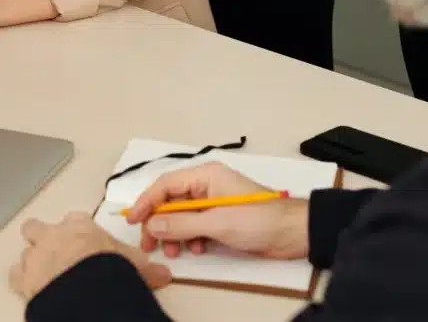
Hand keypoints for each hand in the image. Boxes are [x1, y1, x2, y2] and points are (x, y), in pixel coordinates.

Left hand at [9, 212, 171, 301]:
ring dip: (33, 261)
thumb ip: (145, 266)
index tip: (85, 240)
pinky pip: (16, 275)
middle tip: (55, 251)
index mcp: (79, 226)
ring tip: (45, 274)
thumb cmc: (110, 267)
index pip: (76, 220)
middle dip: (42, 237)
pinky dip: (22, 281)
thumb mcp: (134, 264)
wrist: (85, 286)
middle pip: (37, 227)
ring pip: (26, 251)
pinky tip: (30, 287)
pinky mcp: (23, 278)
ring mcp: (35, 255)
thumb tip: (164, 273)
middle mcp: (53, 235)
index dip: (78, 230)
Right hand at [127, 163, 309, 259]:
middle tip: (148, 244)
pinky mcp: (221, 220)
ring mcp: (213, 204)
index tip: (134, 221)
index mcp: (205, 176)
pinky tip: (194, 249)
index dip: (147, 202)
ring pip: (181, 216)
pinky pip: (195, 227)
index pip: (166, 185)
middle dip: (159, 222)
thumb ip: (182, 223)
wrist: (293, 233)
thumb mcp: (217, 222)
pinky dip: (190, 238)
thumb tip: (151, 225)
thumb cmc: (258, 219)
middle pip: (171, 201)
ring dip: (174, 234)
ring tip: (174, 252)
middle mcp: (206, 186)